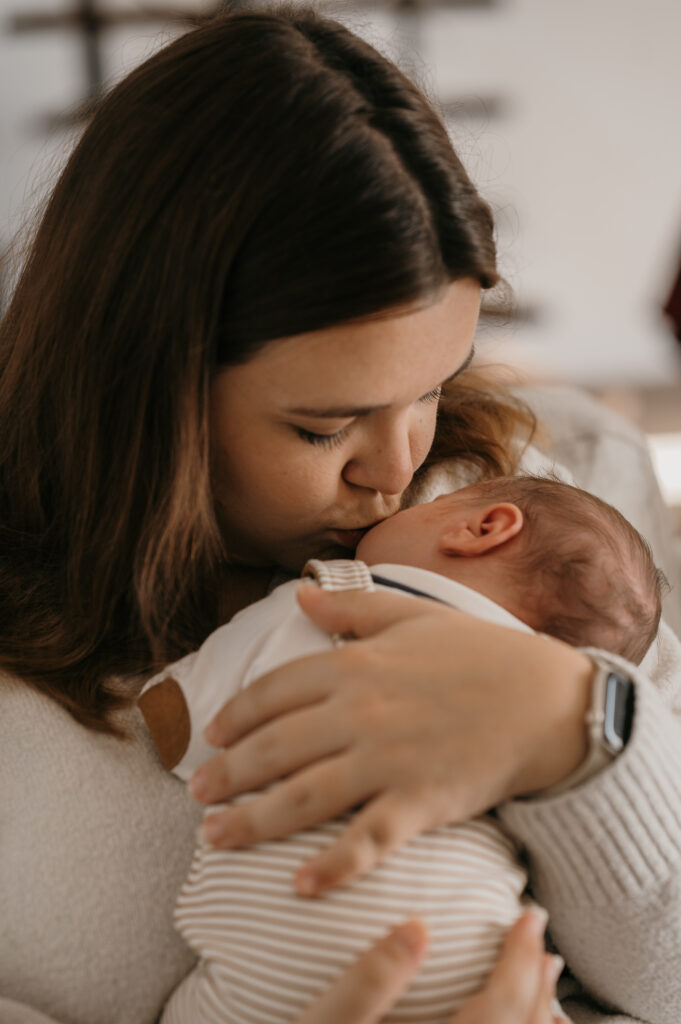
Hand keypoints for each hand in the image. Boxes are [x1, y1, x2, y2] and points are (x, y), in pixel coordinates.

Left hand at [191, 585, 591, 890]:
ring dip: (253, 821)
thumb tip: (299, 596)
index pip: (274, 691)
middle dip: (228, 773)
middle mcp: (361, 712)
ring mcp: (388, 760)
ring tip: (216, 837)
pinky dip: (333, 867)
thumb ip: (353, 608)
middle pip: (275, 748)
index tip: (212, 735)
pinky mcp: (419, 803)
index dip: (236, 714)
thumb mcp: (414, 615)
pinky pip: (366, 841)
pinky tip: (301, 887)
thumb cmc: (483, 654)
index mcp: (357, 664)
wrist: (548, 701)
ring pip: (303, 797)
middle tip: (198, 792)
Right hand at [296, 911, 568, 1023]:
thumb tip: (418, 926)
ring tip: (536, 977)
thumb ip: (369, 981)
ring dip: (532, 1015)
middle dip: (535, 984)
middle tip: (541, 940)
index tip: (529, 916)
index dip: (520, 962)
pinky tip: (507, 1021)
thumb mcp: (322, 1023)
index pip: (500, 1011)